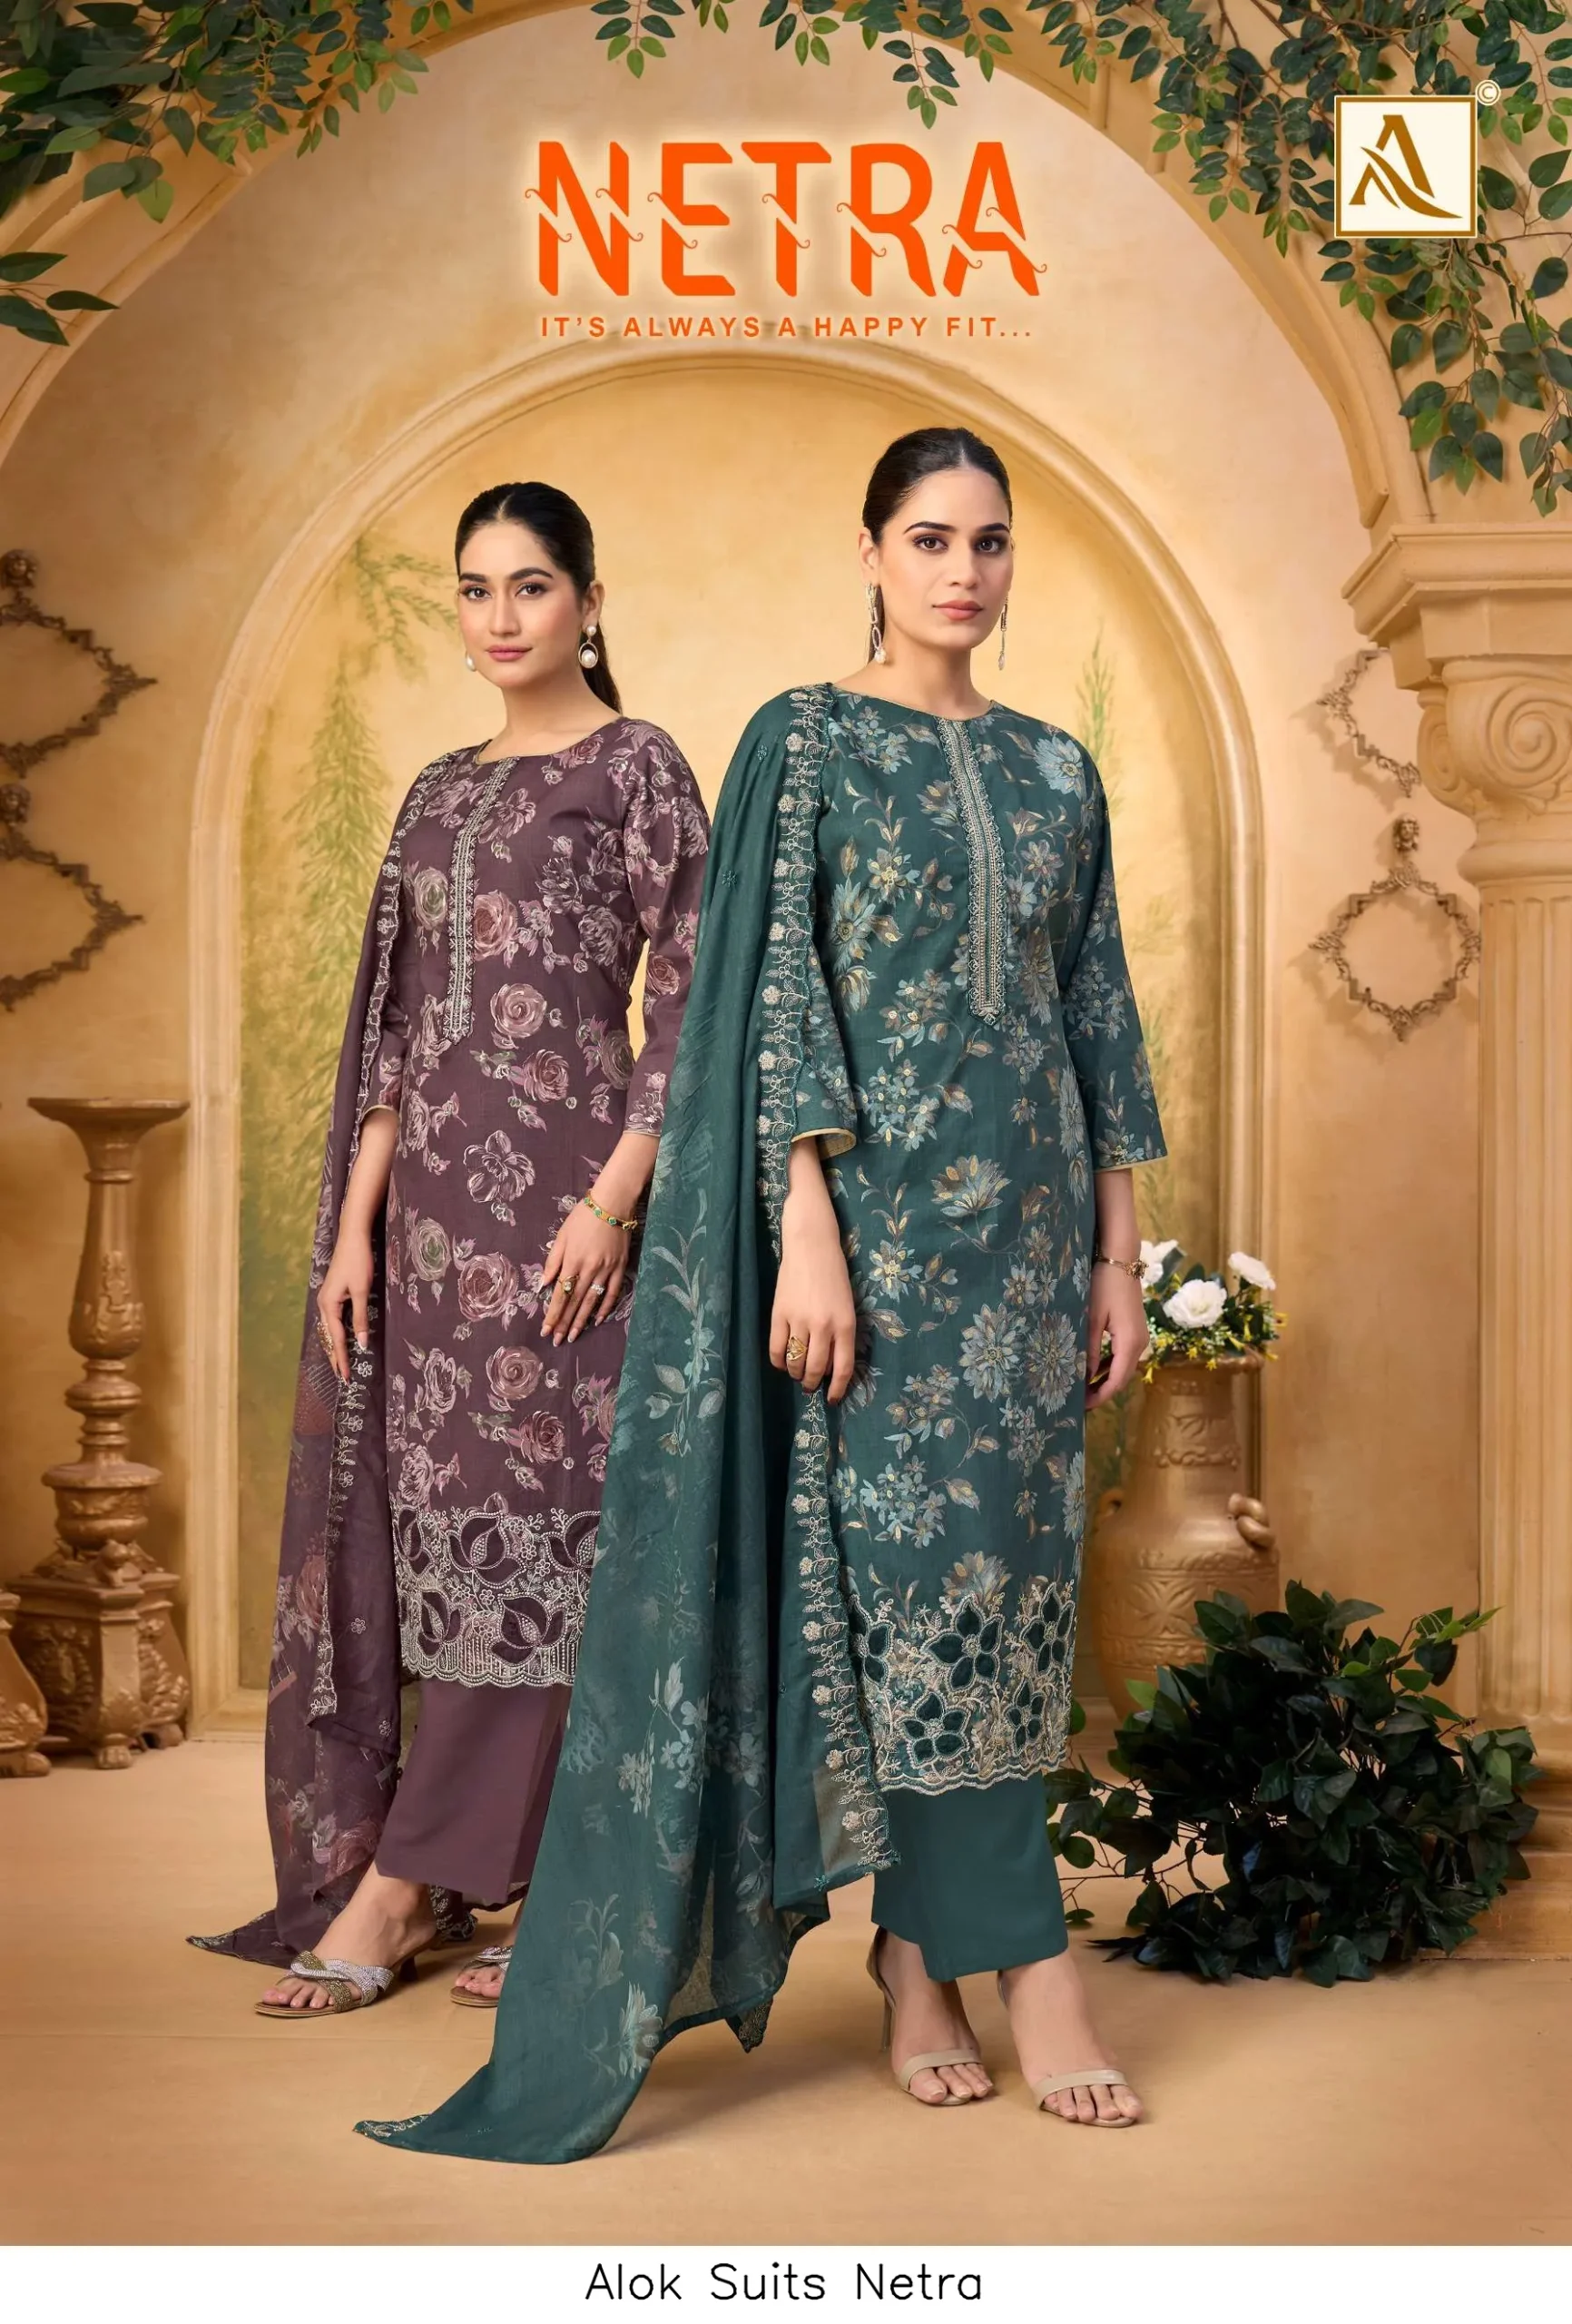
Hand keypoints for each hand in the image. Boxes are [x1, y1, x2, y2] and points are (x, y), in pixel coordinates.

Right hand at [317, 1224, 373, 1382]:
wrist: (353, 1237)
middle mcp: (323, 1304)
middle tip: (342, 1376)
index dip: (342, 1358)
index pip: (337, 1339)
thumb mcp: (362, 1291)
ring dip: (335, 1346)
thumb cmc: (358, 1262)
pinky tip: (340, 1340)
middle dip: (335, 1356)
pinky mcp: (332, 1294)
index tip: (346, 1376)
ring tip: (341, 1363)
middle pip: (329, 1337)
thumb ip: (361, 1318)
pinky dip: (336, 1333)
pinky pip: (332, 1320)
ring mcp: (326, 1299)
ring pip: (330, 1329)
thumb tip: (362, 1343)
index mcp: (328, 1305)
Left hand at [541, 1203, 630, 1345]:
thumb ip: (552, 1262)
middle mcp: (588, 1270)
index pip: (560, 1294)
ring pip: (592, 1301)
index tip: (545, 1331)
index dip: (552, 1315)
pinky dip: (605, 1307)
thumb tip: (543, 1286)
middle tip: (557, 1341)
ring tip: (573, 1336)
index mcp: (572, 1262)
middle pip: (574, 1302)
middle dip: (564, 1323)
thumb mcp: (561, 1236)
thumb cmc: (582, 1218)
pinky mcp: (619, 1268)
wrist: (612, 1204)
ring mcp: (606, 1271)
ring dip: (581, 1321)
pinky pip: (612, 1293)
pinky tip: (598, 1320)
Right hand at [770, 1184, 857, 1402]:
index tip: (832, 1398)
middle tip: (810, 1387)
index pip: (843, 1368)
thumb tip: (831, 1364)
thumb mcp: (848, 1305)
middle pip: (817, 1369)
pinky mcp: (779, 1314)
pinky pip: (776, 1348)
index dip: (837, 1388)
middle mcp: (824, 1326)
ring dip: (796, 1373)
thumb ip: (841, 1333)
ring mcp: (799, 1321)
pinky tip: (782, 1363)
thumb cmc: (834, 1273)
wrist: (812, 1246)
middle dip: (813, 1383)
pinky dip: (778, 1361)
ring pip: (796, 1361)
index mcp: (846, 1324)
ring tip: (797, 1374)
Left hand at [1085, 1261, 1147, 1412]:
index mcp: (1130, 1343)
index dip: (1101, 1396)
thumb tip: (1084, 1376)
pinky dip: (1110, 1366)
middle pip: (1122, 1377)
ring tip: (1084, 1389)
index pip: (1117, 1380)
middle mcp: (1139, 1343)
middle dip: (1102, 1391)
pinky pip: (1124, 1356)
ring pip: (1123, 1368)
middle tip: (1080, 1401)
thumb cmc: (1104, 1285)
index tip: (1083, 1406)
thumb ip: (1089, 1349)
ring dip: (1106, 1380)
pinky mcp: (1135, 1330)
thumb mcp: (1092, 1318)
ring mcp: (1140, 1337)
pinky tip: (1094, 1370)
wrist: (1121, 1260)